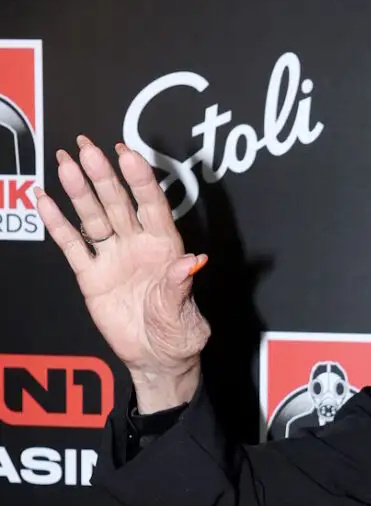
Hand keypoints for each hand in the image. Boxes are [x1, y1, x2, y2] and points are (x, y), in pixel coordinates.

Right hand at [34, 135, 210, 410]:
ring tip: (65, 163)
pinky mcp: (91, 276)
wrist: (155, 359)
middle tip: (87, 147)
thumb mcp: (183, 313)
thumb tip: (192, 261)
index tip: (127, 153)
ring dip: (80, 191)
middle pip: (118, 204)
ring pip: (94, 217)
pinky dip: (57, 222)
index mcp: (165, 248)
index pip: (152, 206)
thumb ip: (180, 285)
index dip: (140, 179)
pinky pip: (72, 245)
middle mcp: (138, 246)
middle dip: (103, 175)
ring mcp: (113, 258)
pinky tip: (44, 198)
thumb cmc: (178, 333)